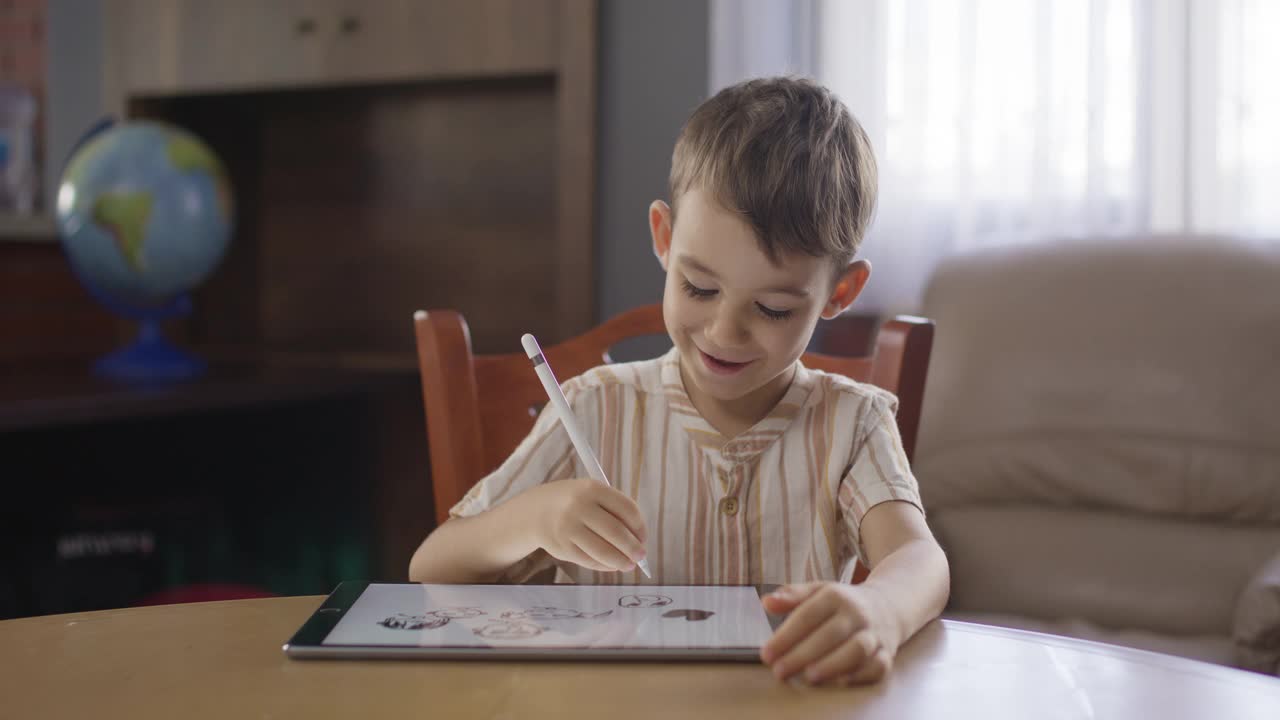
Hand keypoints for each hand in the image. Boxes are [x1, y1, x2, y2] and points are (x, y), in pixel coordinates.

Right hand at [521, 477, 647, 572]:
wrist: (535, 511)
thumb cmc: (573, 503)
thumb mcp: (591, 494)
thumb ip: (614, 510)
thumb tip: (638, 540)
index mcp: (593, 488)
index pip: (626, 508)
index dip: (639, 526)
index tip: (643, 537)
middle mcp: (579, 506)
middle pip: (616, 532)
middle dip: (633, 547)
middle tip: (640, 556)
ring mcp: (569, 527)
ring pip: (603, 550)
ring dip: (620, 561)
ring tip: (628, 565)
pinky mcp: (562, 547)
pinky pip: (589, 560)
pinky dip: (604, 565)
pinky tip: (611, 565)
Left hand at [760, 582, 900, 685]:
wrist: (887, 605)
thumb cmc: (843, 603)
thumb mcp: (817, 591)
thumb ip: (791, 596)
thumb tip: (767, 602)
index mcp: (836, 596)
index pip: (808, 615)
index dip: (786, 636)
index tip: (767, 654)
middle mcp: (857, 614)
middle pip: (830, 634)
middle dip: (803, 654)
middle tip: (780, 670)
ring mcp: (874, 634)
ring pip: (857, 649)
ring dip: (833, 664)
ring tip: (809, 677)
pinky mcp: (887, 653)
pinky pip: (878, 665)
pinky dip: (861, 675)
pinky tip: (840, 682)